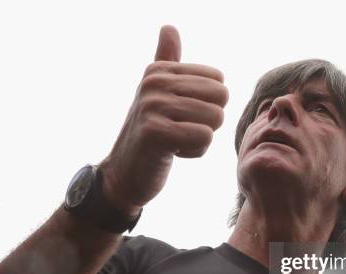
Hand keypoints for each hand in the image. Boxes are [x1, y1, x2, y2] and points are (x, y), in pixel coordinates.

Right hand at [99, 25, 228, 214]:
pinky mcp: (155, 132)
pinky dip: (195, 152)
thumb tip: (169, 27)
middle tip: (180, 131)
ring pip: (215, 119)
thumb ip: (165, 62)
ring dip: (201, 139)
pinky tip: (172, 153)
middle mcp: (154, 82)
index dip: (207, 105)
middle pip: (221, 98)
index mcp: (159, 70)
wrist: (124, 174)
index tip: (180, 117)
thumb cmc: (148, 135)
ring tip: (175, 142)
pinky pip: (204, 137)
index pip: (218, 81)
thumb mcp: (156, 94)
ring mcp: (152, 106)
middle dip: (208, 122)